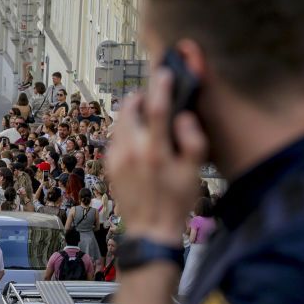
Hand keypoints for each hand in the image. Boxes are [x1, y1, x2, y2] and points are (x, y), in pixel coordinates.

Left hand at [106, 69, 206, 243]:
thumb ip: (193, 142)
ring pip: (119, 122)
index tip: (164, 74)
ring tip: (146, 117)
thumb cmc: (176, 202)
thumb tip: (184, 118)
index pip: (157, 108)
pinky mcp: (109, 165)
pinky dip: (125, 131)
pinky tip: (138, 139)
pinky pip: (115, 138)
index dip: (161, 87)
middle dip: (140, 98)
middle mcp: (131, 151)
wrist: (150, 230)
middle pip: (129, 109)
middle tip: (152, 97)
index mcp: (155, 151)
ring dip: (132, 114)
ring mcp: (116, 158)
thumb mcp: (194, 174)